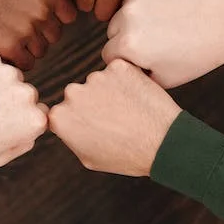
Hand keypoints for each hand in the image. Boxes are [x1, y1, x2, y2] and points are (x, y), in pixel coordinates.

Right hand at [0, 0, 75, 69]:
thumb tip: (57, 6)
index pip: (68, 16)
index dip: (53, 19)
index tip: (35, 18)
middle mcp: (41, 8)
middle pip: (54, 36)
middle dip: (38, 35)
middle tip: (13, 27)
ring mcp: (26, 28)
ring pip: (40, 52)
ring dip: (25, 49)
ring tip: (3, 35)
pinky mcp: (8, 46)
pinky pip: (25, 64)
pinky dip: (14, 61)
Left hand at [0, 50, 48, 166]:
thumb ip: (24, 142)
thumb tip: (36, 125)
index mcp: (34, 120)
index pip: (39, 112)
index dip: (21, 118)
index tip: (2, 122)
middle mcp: (26, 94)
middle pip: (27, 92)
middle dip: (12, 99)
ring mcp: (8, 73)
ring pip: (10, 75)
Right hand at [49, 59, 180, 175]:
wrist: (162, 143)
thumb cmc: (127, 155)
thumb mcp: (88, 157)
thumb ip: (71, 135)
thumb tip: (66, 122)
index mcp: (61, 117)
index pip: (62, 111)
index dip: (79, 119)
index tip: (93, 124)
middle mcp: (73, 93)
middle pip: (79, 93)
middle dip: (92, 103)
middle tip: (114, 118)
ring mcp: (96, 77)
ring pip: (99, 81)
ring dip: (110, 90)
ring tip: (129, 110)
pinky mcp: (118, 66)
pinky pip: (118, 71)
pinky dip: (126, 80)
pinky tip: (137, 97)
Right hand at [102, 0, 223, 87]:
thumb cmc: (204, 51)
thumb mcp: (169, 78)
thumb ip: (137, 75)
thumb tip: (120, 68)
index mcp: (129, 45)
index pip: (109, 52)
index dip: (128, 57)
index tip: (149, 54)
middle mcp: (129, 15)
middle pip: (114, 27)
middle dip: (130, 33)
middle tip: (162, 36)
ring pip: (128, 4)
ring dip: (142, 11)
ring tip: (173, 17)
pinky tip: (178, 0)